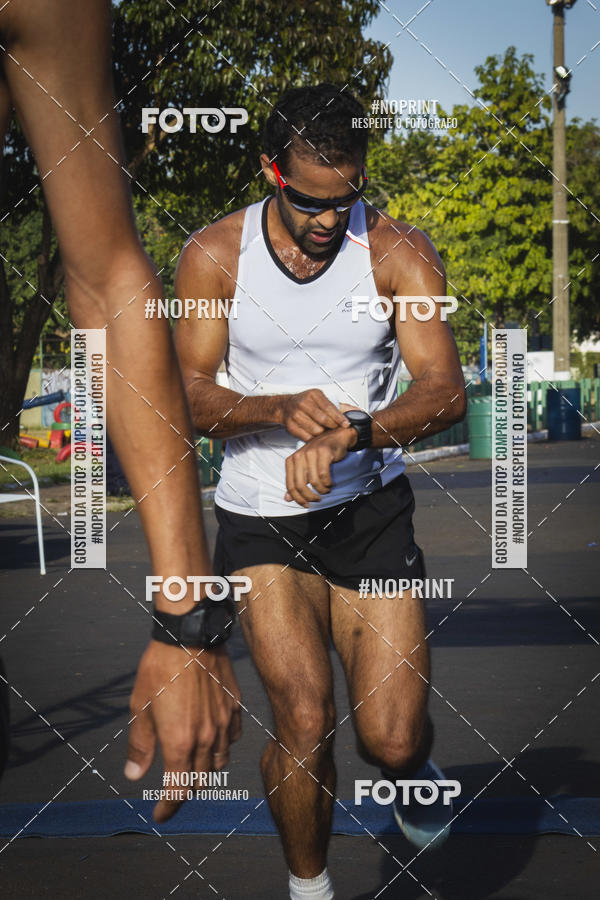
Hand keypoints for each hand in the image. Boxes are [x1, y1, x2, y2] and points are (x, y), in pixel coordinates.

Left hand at [125, 641, 241, 822]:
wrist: (190, 635)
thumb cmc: (160, 668)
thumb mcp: (140, 707)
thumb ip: (140, 745)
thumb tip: (135, 775)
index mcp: (180, 742)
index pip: (178, 790)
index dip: (168, 808)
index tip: (160, 815)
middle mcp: (206, 738)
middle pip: (200, 780)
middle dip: (185, 791)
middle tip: (172, 791)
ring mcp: (224, 722)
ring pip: (220, 762)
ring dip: (205, 771)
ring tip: (192, 766)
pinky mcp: (234, 706)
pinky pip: (233, 738)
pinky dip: (223, 746)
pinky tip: (213, 738)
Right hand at [278, 389, 348, 440]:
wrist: (285, 405)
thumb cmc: (307, 403)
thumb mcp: (322, 400)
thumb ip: (340, 407)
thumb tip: (357, 411)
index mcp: (313, 395)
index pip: (329, 407)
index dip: (339, 417)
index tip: (346, 424)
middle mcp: (303, 403)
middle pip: (322, 419)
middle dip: (331, 426)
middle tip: (335, 429)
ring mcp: (295, 414)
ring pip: (315, 430)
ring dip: (322, 434)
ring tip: (325, 432)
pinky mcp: (290, 426)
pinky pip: (306, 437)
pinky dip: (313, 438)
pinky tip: (316, 436)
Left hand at [284, 426, 356, 507]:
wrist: (336, 437)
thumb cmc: (320, 453)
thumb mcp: (305, 466)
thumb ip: (296, 481)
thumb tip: (287, 498)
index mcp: (292, 460)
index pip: (291, 485)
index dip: (298, 498)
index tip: (306, 504)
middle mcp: (299, 455)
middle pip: (300, 485)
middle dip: (309, 497)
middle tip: (317, 500)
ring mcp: (311, 453)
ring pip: (313, 481)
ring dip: (321, 490)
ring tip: (326, 490)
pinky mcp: (323, 452)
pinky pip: (324, 474)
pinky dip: (327, 483)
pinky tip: (330, 484)